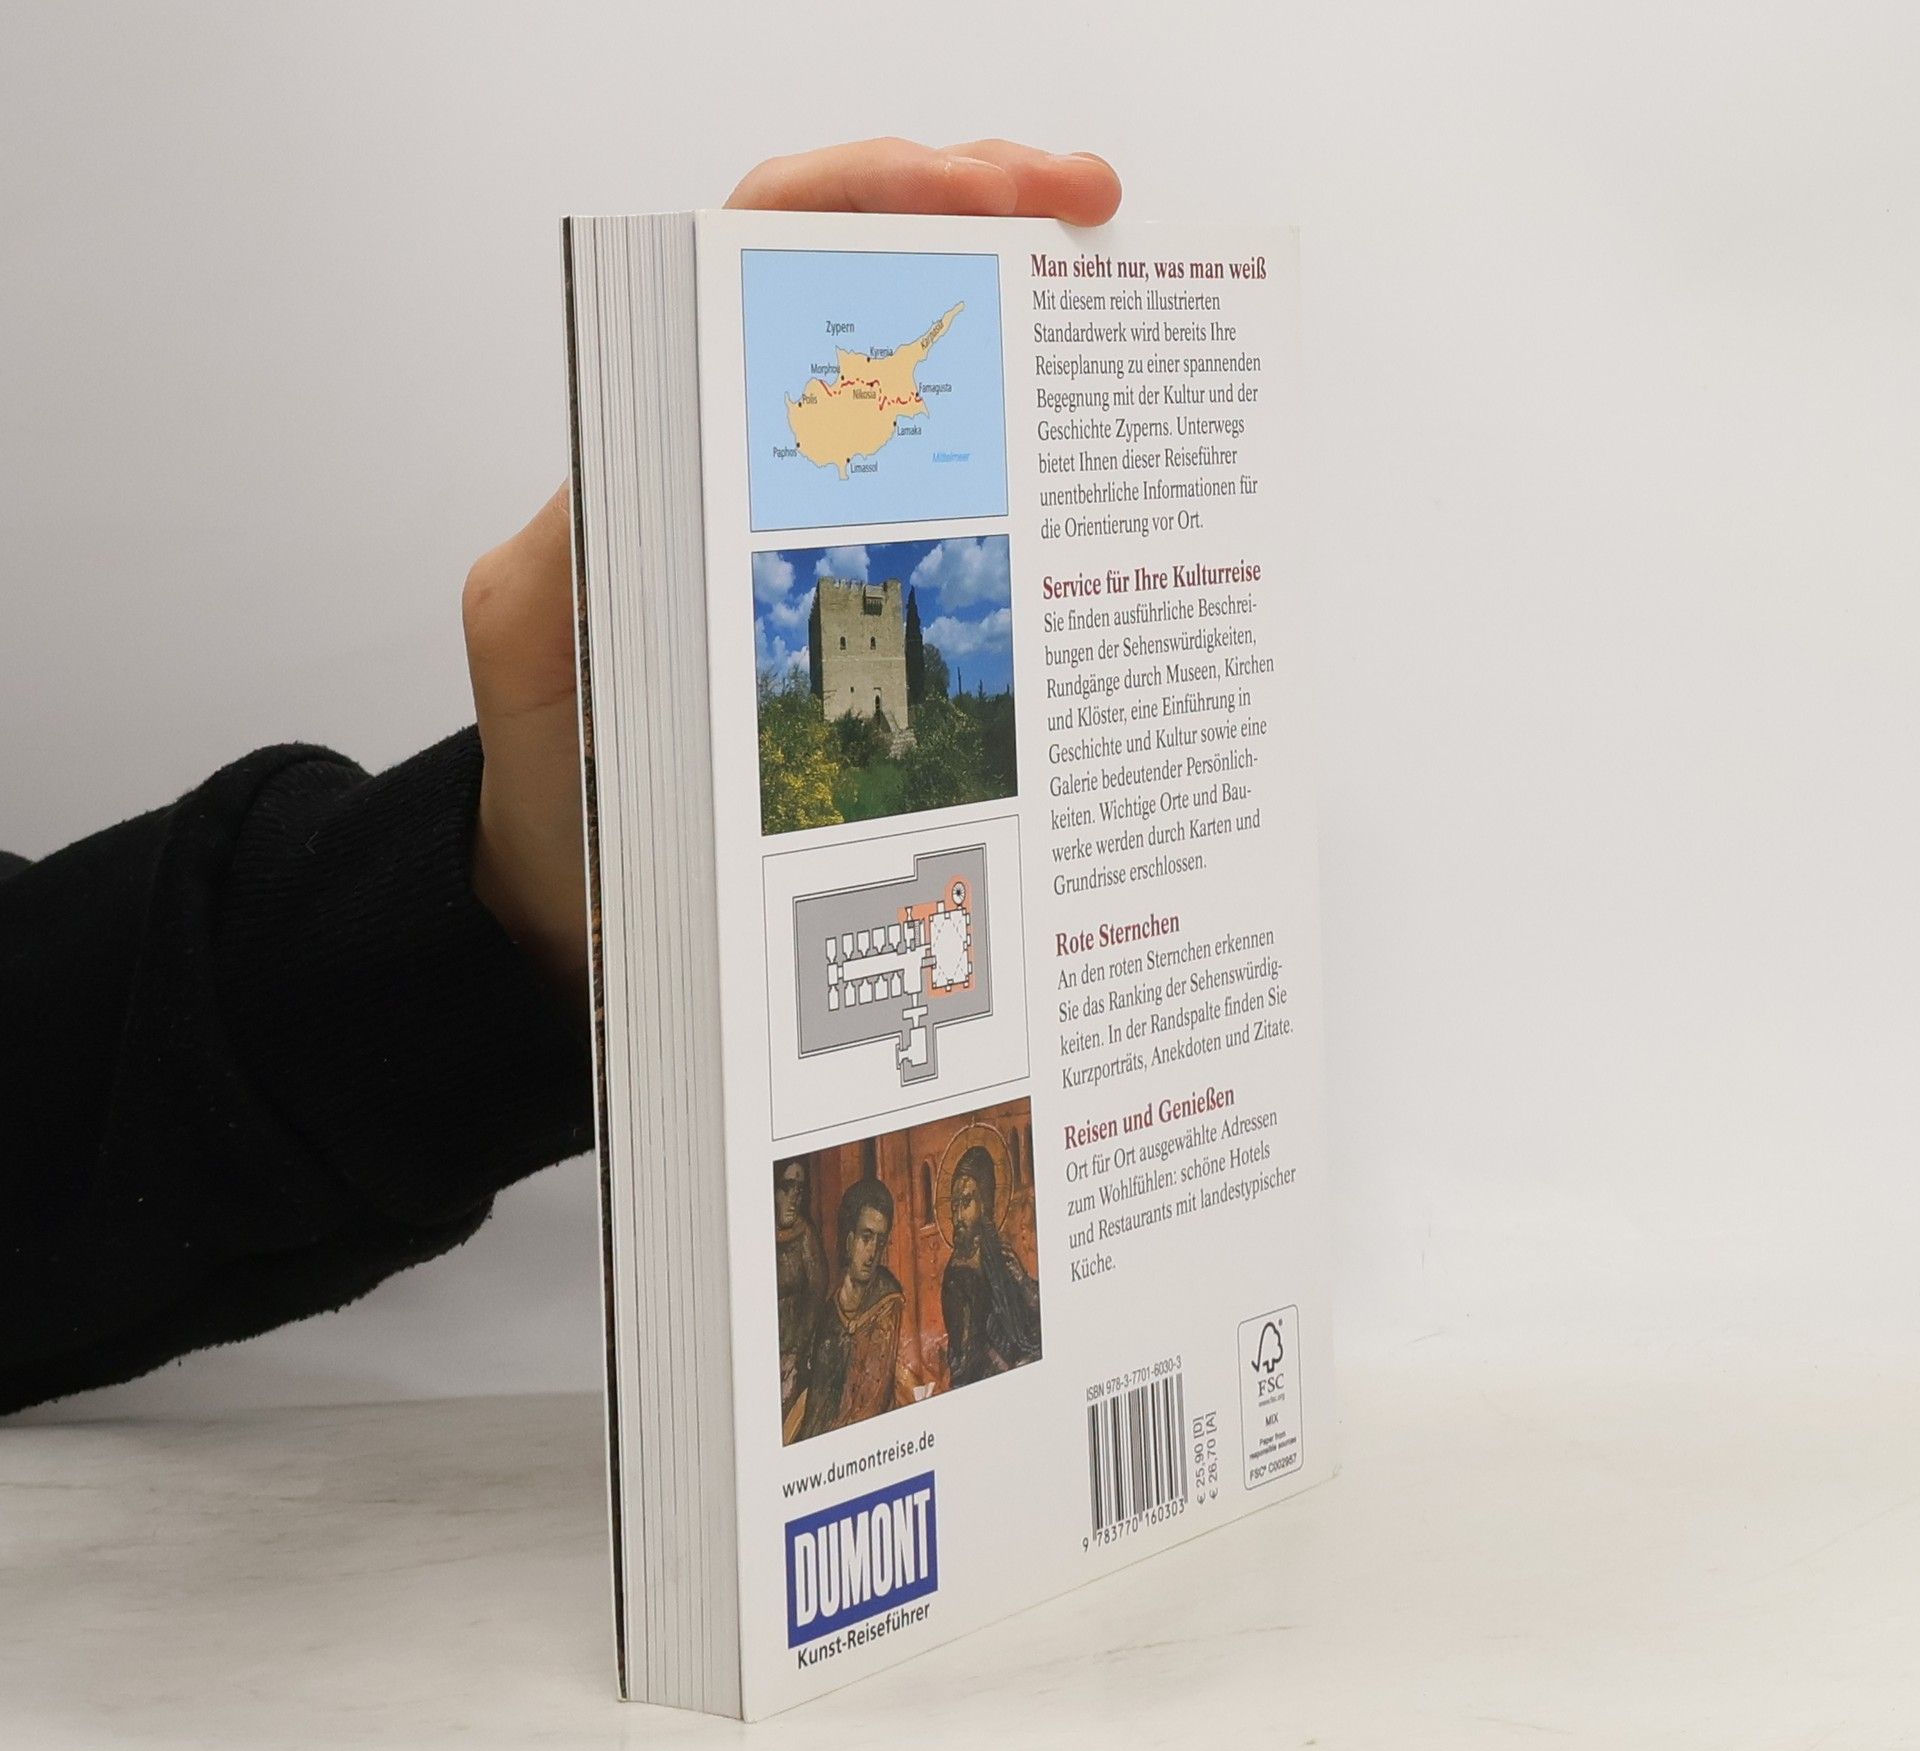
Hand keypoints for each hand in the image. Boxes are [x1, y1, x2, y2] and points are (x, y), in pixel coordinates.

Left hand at [463, 138, 1122, 994]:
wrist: (577, 900)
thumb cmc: (552, 790)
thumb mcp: (529, 661)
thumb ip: (567, 567)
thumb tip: (647, 498)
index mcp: (651, 455)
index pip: (747, 262)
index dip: (856, 201)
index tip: (971, 194)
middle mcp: (725, 468)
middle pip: (849, 288)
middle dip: (967, 215)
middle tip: (1083, 201)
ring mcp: (791, 533)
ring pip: (908, 388)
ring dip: (1005, 326)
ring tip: (1106, 293)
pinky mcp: (837, 606)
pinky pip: (936, 512)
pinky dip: (1011, 465)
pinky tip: (1079, 462)